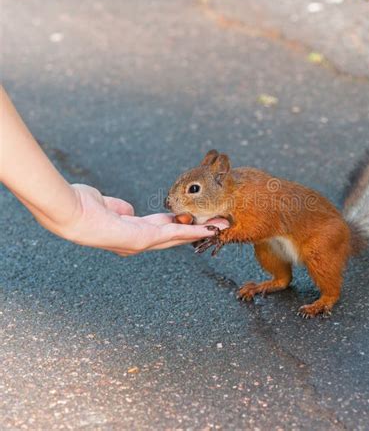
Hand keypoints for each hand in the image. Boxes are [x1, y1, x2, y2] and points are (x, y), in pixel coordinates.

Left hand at [45, 184, 228, 255]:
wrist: (69, 212)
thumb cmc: (82, 207)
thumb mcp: (107, 206)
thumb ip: (120, 208)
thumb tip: (128, 209)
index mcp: (131, 232)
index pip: (161, 229)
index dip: (180, 224)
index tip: (195, 219)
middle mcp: (138, 242)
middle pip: (174, 236)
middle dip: (197, 231)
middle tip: (217, 226)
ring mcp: (140, 243)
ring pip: (178, 236)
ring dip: (200, 232)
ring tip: (220, 227)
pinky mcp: (142, 239)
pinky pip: (172, 232)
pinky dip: (191, 231)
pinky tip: (206, 228)